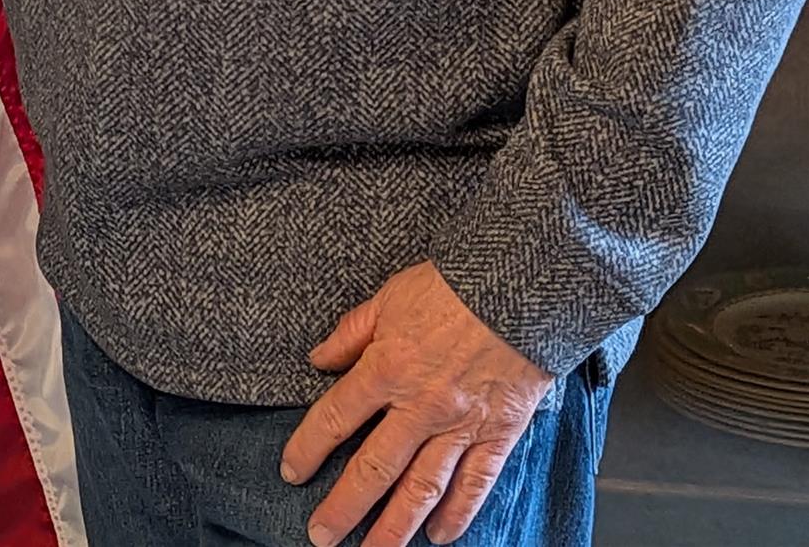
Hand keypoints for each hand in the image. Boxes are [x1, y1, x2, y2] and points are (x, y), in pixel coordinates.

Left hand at [279, 261, 551, 546]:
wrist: (517, 288)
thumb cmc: (452, 286)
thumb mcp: (388, 297)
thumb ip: (351, 333)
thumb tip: (319, 359)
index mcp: (387, 368)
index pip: (335, 417)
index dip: (308, 448)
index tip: (292, 471)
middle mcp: (419, 406)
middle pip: (374, 468)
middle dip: (344, 507)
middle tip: (320, 535)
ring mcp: (460, 425)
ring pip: (421, 489)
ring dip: (394, 527)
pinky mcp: (497, 434)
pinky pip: (475, 484)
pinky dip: (457, 515)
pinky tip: (439, 536)